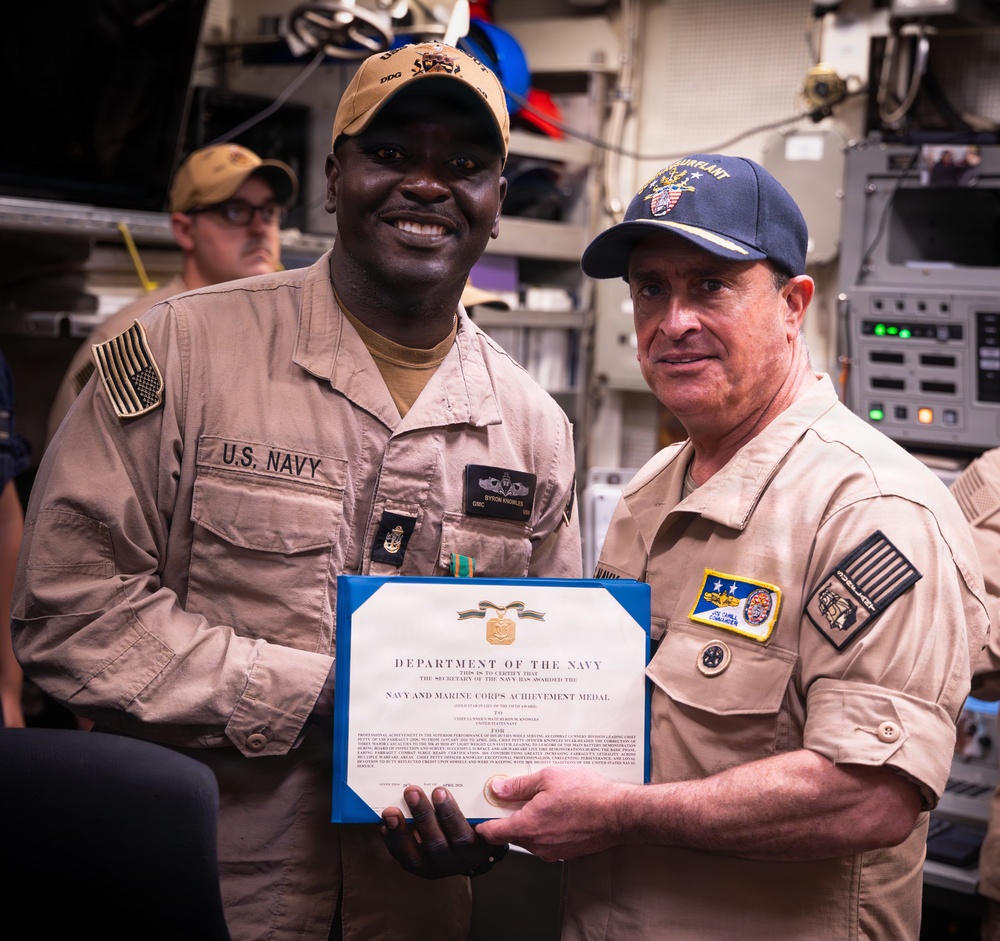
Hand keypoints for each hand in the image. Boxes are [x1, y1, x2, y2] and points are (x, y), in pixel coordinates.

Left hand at [380, 785, 507, 879]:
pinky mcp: (417, 868)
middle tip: (411, 790)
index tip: (439, 790)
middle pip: (436, 844)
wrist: (468, 853)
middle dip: (422, 816)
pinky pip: (401, 857)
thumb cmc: (474, 824)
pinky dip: (391, 840)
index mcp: (473, 849)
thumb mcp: (480, 816)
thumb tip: (453, 769)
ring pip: (415, 857)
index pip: (461, 835)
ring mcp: (433, 868)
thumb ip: (471, 800)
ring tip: (390, 810)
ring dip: (400, 832)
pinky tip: (384, 824)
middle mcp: (453, 863)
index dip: (449, 814)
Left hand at [475, 766, 626, 861]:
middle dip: (508, 817)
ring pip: (529, 837)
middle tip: (510, 797)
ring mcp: (552, 851)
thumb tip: (498, 789)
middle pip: (511, 834)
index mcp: (528, 826)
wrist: (619, 813)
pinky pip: (546, 841)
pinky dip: (544, 828)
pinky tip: (555, 810)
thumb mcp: (548, 777)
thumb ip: (519, 785)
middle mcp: (537, 844)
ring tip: (539, 800)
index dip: (482, 824)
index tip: (478, 816)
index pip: (493, 833)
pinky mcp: (566, 852)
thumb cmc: (587, 793)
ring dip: (528, 822)